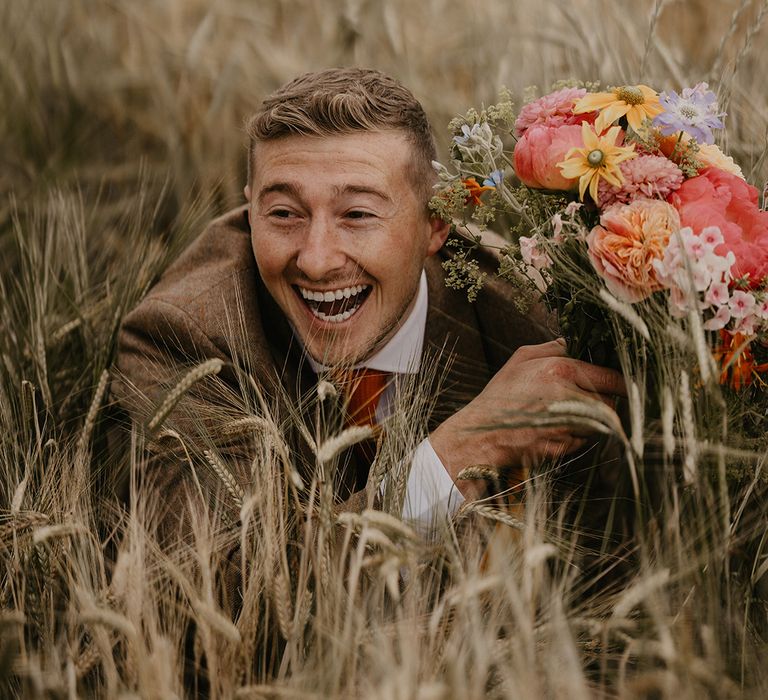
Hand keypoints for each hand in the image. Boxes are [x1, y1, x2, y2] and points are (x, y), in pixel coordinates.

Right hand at [429, 339, 626, 498]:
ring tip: (568, 416)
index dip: (622, 382)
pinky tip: (558, 431)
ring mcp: (568, 424)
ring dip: (593, 420)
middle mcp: (568, 396)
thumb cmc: (500, 396)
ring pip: (602, 422)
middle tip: (593, 401)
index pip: (610, 376)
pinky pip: (587, 440)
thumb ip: (553, 347)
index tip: (628, 385)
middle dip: (606, 402)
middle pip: (610, 401)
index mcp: (559, 369)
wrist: (482, 435)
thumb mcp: (520, 359)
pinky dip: (579, 436)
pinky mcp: (565, 446)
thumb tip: (577, 342)